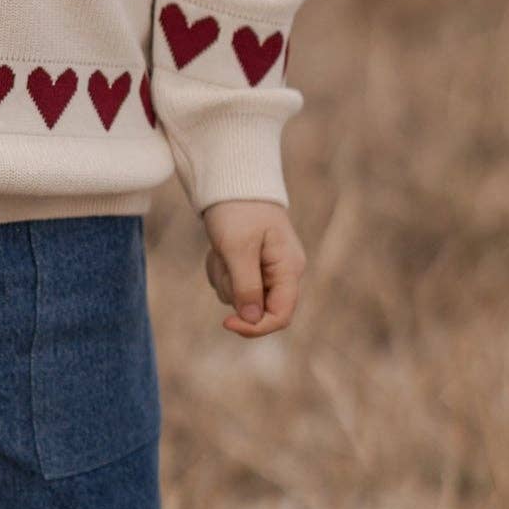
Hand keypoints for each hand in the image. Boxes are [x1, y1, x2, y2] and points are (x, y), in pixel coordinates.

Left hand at [201, 198, 304, 337]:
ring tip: (221, 248)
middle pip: (256, 308)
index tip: (226, 323)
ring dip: (223, 277)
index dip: (255, 327)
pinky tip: (219, 248)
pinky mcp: (251, 265)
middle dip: (233, 289)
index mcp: (289, 268)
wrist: (231, 181)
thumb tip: (251, 320)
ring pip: (238, 296)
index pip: (281, 315)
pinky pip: (231, 283)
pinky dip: (220, 269)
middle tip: (223, 259)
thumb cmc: (237, 210)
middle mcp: (283, 272)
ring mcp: (267, 269)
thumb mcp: (238, 248)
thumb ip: (246, 286)